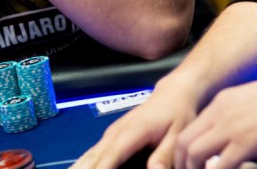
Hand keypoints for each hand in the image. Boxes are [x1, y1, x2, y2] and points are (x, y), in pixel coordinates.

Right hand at [71, 81, 198, 168]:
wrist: (173, 94)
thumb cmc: (177, 115)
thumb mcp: (178, 135)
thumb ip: (165, 155)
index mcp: (131, 132)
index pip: (111, 157)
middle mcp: (114, 133)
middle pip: (92, 158)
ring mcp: (110, 135)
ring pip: (88, 156)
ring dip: (78, 168)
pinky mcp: (111, 138)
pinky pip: (93, 154)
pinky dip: (83, 164)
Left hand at [174, 69, 256, 168]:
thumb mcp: (247, 102)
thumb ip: (232, 117)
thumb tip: (228, 139)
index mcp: (218, 105)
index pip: (188, 130)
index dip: (183, 152)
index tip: (187, 164)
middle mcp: (219, 115)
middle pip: (184, 142)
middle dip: (182, 163)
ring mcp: (231, 128)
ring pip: (195, 153)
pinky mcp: (247, 142)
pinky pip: (222, 165)